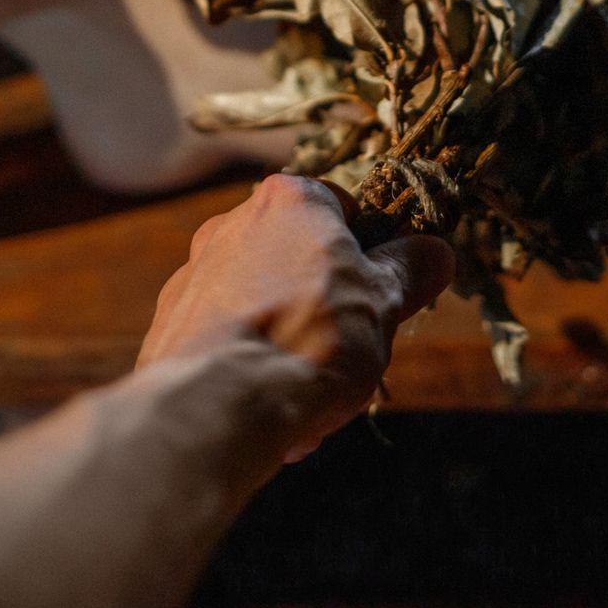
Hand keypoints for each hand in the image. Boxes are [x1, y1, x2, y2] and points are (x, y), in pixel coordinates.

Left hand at [138, 174, 454, 459]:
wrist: (220, 401)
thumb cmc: (312, 337)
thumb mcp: (384, 301)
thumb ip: (410, 269)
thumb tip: (436, 252)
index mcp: (289, 201)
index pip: (342, 208)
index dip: (369, 252)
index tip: (382, 294)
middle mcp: (232, 223)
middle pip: (299, 258)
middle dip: (327, 304)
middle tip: (350, 351)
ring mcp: (195, 272)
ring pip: (264, 303)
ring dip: (290, 340)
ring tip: (311, 394)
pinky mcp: (171, 323)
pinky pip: (229, 338)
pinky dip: (252, 365)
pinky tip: (270, 407)